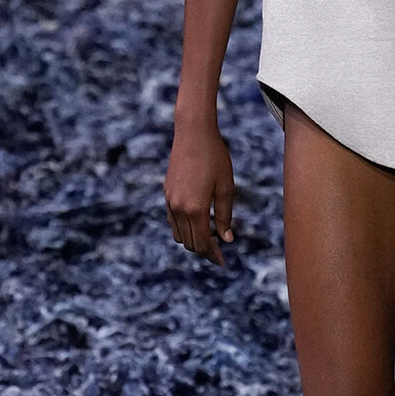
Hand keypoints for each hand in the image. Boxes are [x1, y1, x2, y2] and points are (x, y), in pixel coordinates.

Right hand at [164, 122, 234, 265]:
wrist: (193, 133)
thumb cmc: (215, 158)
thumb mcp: (226, 187)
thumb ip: (225, 216)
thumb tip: (227, 240)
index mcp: (196, 209)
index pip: (203, 243)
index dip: (213, 255)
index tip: (223, 262)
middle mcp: (179, 208)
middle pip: (190, 243)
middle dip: (204, 250)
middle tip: (219, 252)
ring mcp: (170, 201)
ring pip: (179, 234)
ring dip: (193, 240)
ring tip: (210, 238)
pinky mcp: (167, 194)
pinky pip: (173, 221)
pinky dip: (184, 228)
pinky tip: (197, 223)